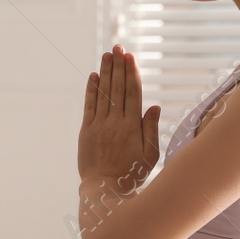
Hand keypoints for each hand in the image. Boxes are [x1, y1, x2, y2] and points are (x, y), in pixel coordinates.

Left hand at [79, 45, 159, 191]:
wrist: (105, 191)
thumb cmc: (132, 175)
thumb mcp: (150, 155)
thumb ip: (151, 129)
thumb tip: (153, 106)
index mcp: (132, 127)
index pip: (132, 93)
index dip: (131, 73)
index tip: (131, 57)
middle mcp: (114, 123)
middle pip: (117, 88)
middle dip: (118, 66)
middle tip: (118, 47)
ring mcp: (99, 126)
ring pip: (103, 93)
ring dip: (105, 72)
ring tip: (107, 54)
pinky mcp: (86, 132)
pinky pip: (89, 106)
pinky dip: (91, 90)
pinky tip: (93, 76)